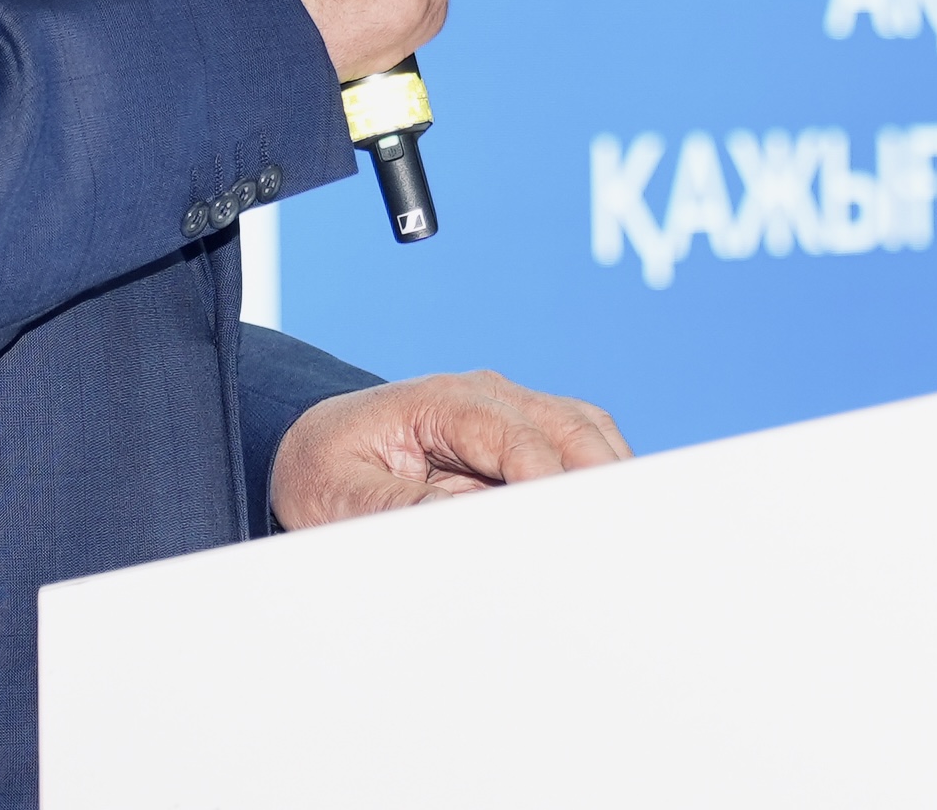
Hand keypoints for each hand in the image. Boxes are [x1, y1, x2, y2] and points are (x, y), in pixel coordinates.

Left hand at [269, 370, 631, 528]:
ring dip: (609, 476)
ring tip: (625, 535)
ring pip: (586, 432)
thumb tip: (465, 521)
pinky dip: (597, 478)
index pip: (516, 438)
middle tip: (623, 540)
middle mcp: (485, 397)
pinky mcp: (518, 440)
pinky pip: (577, 449)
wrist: (311, 450)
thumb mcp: (340, 499)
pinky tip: (604, 522)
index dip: (549, 484)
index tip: (571, 534)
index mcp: (440, 401)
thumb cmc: (322, 470)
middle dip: (601, 479)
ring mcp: (508, 412)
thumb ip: (400, 509)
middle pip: (570, 426)